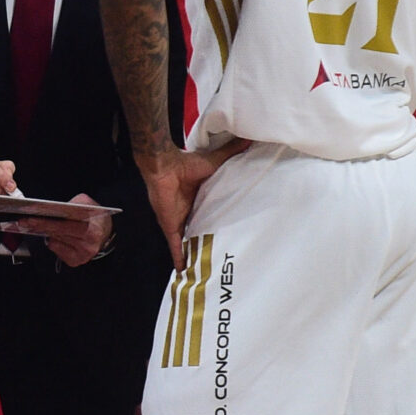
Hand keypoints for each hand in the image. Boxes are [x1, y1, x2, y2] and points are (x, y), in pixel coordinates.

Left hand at [16, 193, 112, 267]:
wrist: (106, 232)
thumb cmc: (95, 217)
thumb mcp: (88, 204)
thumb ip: (74, 203)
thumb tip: (55, 208)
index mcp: (92, 228)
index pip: (65, 224)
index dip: (47, 221)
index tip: (32, 218)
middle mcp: (88, 244)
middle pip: (58, 233)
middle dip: (40, 226)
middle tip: (25, 221)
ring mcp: (82, 254)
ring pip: (56, 241)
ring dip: (48, 233)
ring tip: (40, 225)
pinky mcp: (76, 261)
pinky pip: (57, 250)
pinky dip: (54, 241)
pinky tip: (57, 236)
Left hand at [139, 139, 250, 269]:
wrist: (165, 167)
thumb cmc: (187, 164)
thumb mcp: (215, 162)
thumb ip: (231, 153)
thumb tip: (250, 140)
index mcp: (199, 201)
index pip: (211, 218)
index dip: (219, 228)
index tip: (233, 239)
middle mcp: (189, 214)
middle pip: (200, 235)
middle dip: (208, 247)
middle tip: (223, 262)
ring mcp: (179, 222)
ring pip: (189, 245)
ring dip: (195, 257)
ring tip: (207, 274)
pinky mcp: (171, 227)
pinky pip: (175, 247)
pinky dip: (179, 259)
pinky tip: (184, 274)